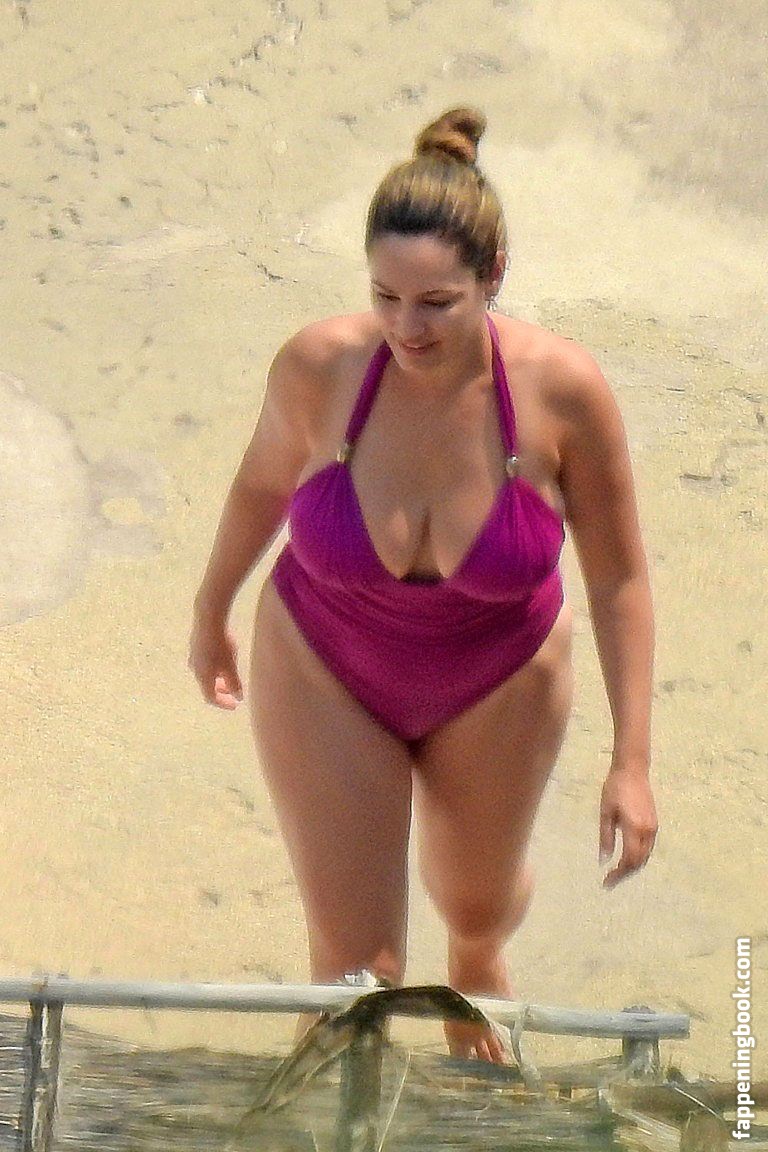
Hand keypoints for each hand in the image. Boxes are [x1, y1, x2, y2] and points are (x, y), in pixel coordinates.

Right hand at [188, 614, 242, 709]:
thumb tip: (238, 697)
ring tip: (229, 675)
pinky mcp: (195, 646)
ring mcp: (193, 657)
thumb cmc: (221, 644)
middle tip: (233, 692)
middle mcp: (195, 670)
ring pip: (206, 673)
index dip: (223, 703)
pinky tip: (223, 659)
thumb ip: (234, 683)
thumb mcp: (230, 666)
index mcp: (203, 677)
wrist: (208, 620)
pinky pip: (204, 663)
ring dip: (218, 678)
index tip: (235, 705)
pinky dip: (214, 667)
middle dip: (221, 690)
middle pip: (207, 685)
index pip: (210, 697)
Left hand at [599, 763, 656, 887]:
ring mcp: (653, 828)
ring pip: (645, 856)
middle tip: (610, 881)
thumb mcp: (606, 813)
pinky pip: (648, 848)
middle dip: (625, 874)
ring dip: (632, 866)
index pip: (629, 860)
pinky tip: (627, 858)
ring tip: (617, 872)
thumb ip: (606, 838)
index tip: (607, 882)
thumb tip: (604, 861)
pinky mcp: (654, 824)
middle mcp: (648, 831)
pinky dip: (638, 857)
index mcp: (634, 829)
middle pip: (639, 862)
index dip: (619, 874)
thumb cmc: (614, 789)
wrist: (632, 770)